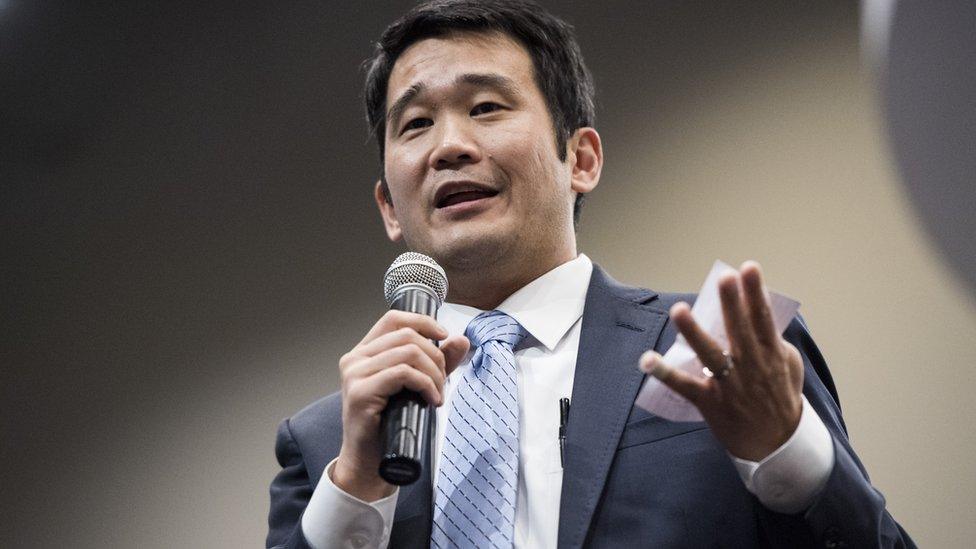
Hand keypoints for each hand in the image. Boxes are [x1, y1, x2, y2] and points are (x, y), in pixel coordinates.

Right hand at [333, 310, 468, 500]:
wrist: (369, 463)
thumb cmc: (391, 425)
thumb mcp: (418, 387)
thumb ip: (437, 362)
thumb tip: (461, 340)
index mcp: (364, 352)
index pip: (393, 318)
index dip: (423, 322)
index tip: (444, 337)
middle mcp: (354, 359)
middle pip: (407, 336)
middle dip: (435, 356)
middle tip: (442, 382)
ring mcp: (354, 375)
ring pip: (408, 353)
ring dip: (434, 373)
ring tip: (438, 393)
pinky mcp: (360, 393)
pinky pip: (403, 374)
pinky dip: (426, 384)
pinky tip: (432, 400)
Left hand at [641, 261, 802, 460]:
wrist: (777, 444)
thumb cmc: (780, 397)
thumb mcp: (788, 365)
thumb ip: (774, 339)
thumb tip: (758, 311)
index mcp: (771, 355)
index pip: (763, 319)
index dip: (756, 293)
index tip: (749, 268)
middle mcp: (751, 368)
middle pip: (739, 331)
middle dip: (731, 303)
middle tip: (723, 278)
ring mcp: (729, 385)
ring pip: (710, 355)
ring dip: (693, 333)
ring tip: (679, 310)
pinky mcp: (710, 402)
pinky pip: (685, 386)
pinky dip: (665, 373)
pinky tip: (647, 359)